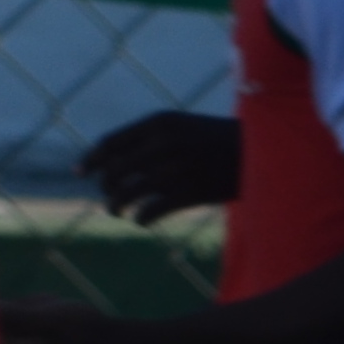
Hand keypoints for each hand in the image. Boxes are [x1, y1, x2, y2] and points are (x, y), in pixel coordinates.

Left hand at [82, 109, 240, 224]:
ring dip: (116, 206)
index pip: (109, 143)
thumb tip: (106, 161)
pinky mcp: (193, 191)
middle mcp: (165, 142)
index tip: (80, 173)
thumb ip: (147, 139)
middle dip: (105, 186)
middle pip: (114, 170)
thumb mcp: (182, 127)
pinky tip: (141, 221)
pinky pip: (152, 211)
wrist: (263, 150)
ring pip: (129, 193)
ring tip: (116, 211)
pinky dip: (141, 219)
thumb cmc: (215, 140)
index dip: (90, 160)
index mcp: (160, 122)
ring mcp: (179, 167)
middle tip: (108, 196)